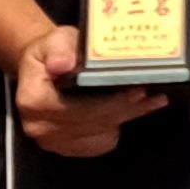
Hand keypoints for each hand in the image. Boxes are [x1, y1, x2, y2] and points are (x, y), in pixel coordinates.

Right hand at [8, 20, 165, 157]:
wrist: (43, 67)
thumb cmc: (53, 51)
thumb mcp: (55, 39)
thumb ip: (59, 48)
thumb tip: (62, 64)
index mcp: (33, 100)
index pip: (79, 108)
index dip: (111, 102)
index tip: (138, 91)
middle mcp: (39, 126)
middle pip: (94, 123)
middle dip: (127, 110)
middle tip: (156, 97)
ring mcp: (51, 142)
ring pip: (100, 135)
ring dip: (126, 119)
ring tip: (150, 102)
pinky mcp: (65, 149)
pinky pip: (99, 145)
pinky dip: (115, 129)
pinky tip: (130, 112)